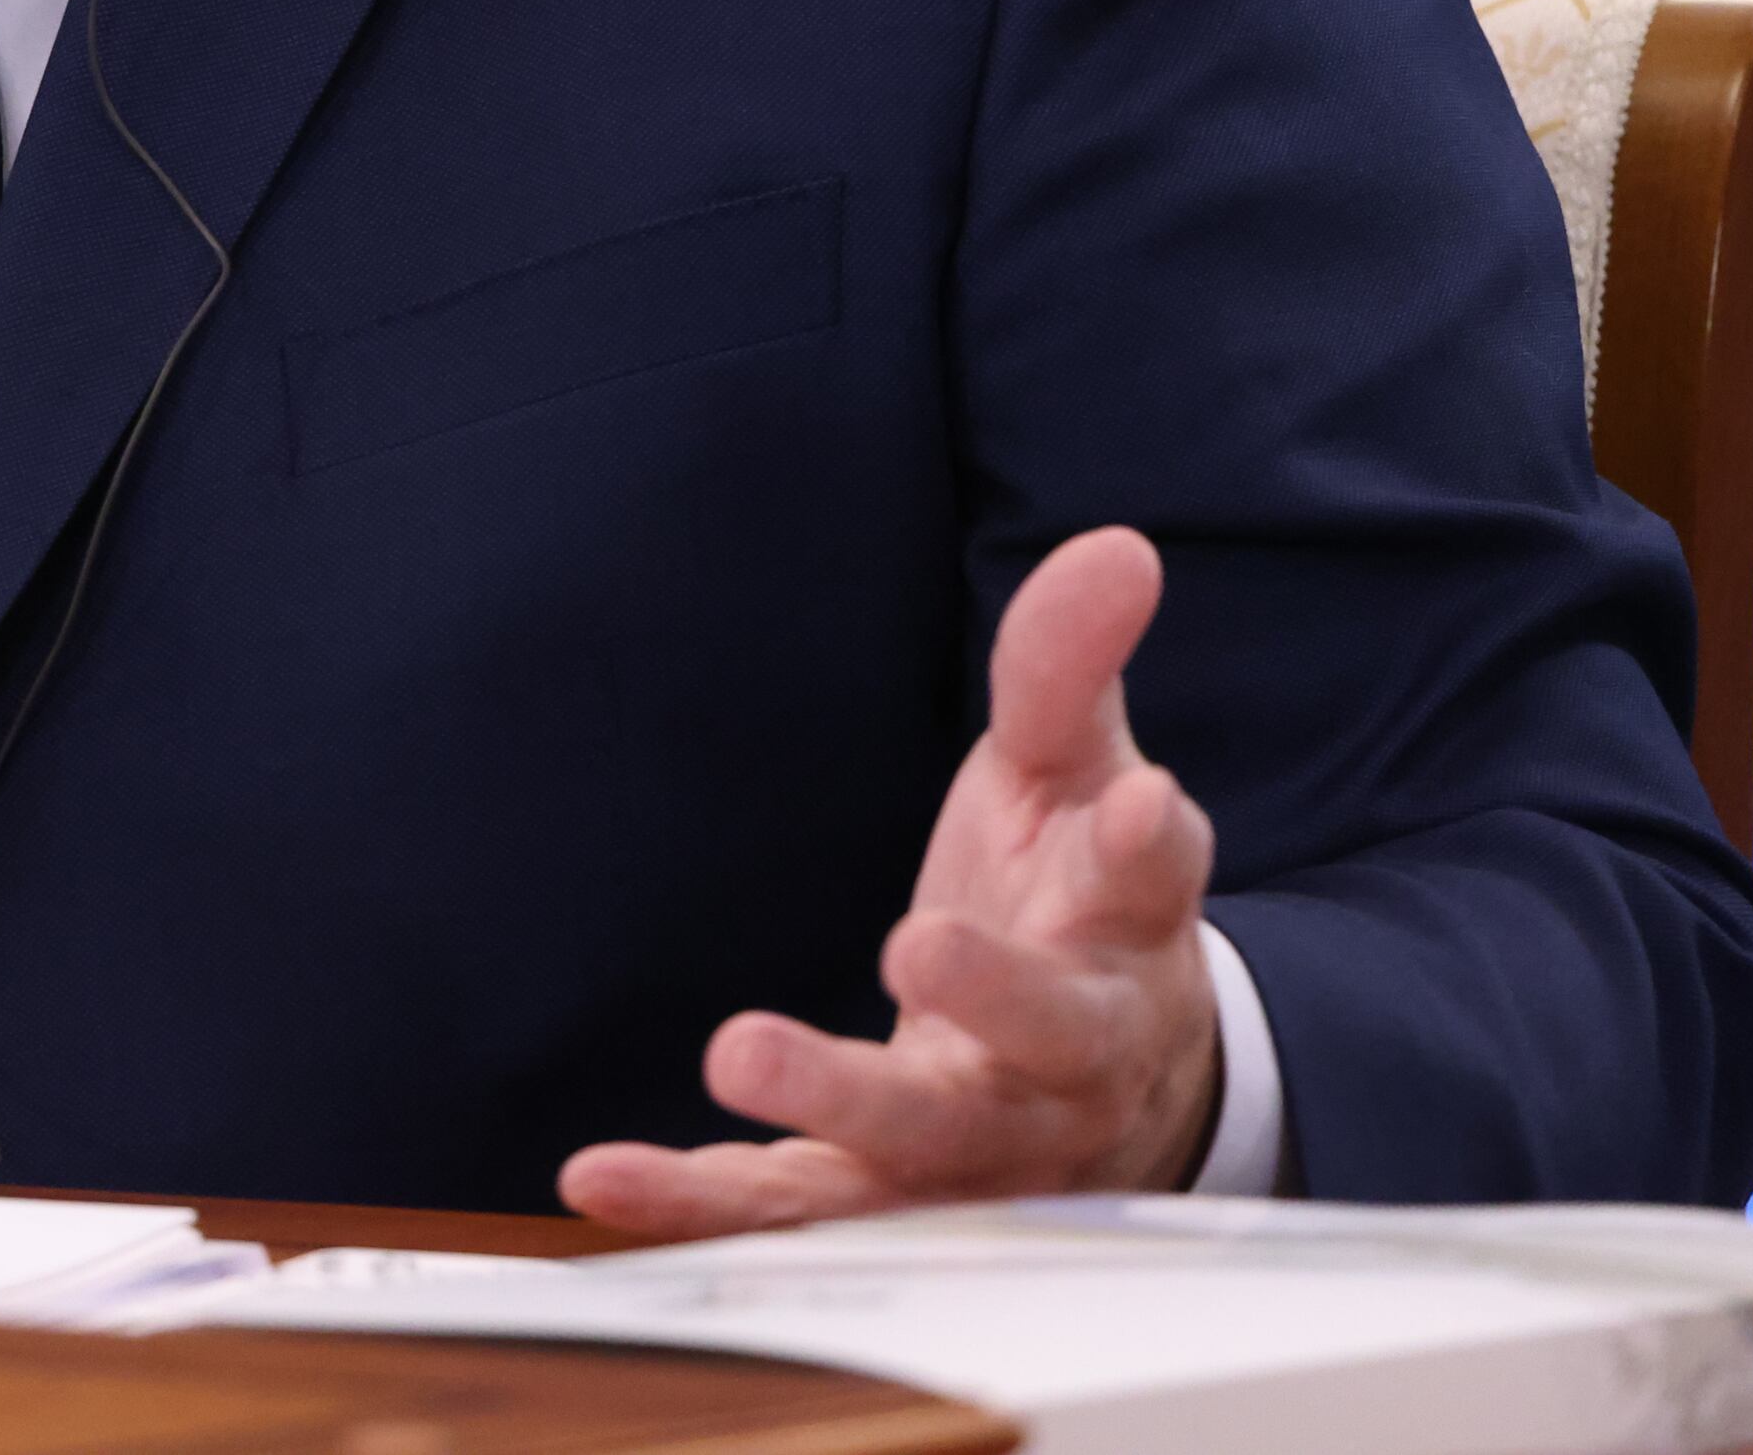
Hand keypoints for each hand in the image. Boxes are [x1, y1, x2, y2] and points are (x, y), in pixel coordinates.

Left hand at [560, 525, 1223, 1232]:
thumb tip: (1115, 548)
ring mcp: (982, 1143)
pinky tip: (600, 1171)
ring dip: (835, 1105)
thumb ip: (1067, 669)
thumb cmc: (1073, 909)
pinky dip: (700, 1199)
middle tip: (919, 943)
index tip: (1141, 804)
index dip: (1146, 845)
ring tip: (742, 1053)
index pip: (1152, 883)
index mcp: (1125, 934)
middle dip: (994, 995)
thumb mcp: (1074, 777)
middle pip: (1050, 1038)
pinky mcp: (883, 1193)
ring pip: (921, 1146)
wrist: (1104, 1092)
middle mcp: (1070, 1056)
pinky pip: (796, 1205)